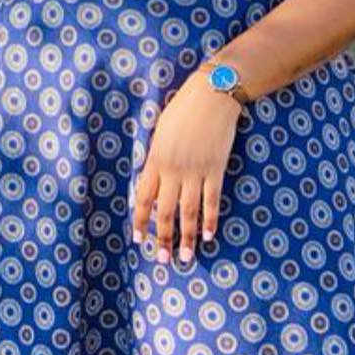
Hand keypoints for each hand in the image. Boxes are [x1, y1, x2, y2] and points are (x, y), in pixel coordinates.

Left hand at [132, 70, 242, 263]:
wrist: (212, 94)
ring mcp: (195, 171)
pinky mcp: (216, 169)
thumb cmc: (185, 107)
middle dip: (163, 237)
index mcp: (155, 159)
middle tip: (162, 260)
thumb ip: (157, 156)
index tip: (139, 239)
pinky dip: (210, 220)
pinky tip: (207, 236)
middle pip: (165, 211)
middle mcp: (173, 169)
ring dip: (186, 237)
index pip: (143, 198)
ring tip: (184, 257)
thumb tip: (155, 177)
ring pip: (188, 211)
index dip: (140, 220)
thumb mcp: (162, 131)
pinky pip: (211, 200)